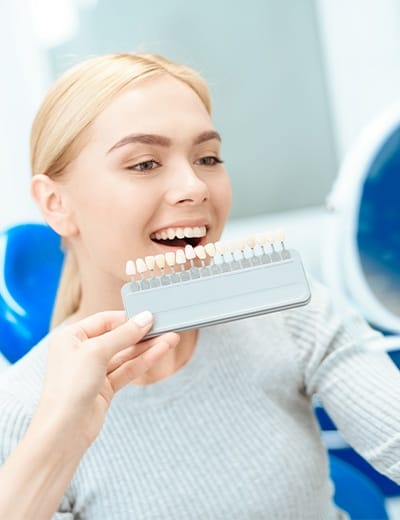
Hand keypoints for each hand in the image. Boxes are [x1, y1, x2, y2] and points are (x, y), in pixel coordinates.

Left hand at [31, 310, 178, 448]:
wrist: (64, 431)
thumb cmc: (68, 387)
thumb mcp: (97, 351)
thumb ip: (123, 334)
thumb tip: (144, 319)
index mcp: (71, 337)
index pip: (104, 320)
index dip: (127, 318)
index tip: (149, 316)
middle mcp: (81, 352)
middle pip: (117, 337)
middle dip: (142, 334)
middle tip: (164, 327)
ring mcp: (94, 371)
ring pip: (125, 355)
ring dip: (148, 347)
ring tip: (170, 339)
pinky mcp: (105, 388)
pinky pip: (127, 370)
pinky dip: (144, 361)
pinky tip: (159, 352)